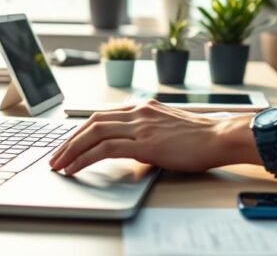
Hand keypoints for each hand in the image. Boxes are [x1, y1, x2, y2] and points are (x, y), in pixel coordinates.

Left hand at [49, 99, 258, 175]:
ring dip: (71, 150)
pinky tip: (75, 169)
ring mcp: (141, 126)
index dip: (82, 130)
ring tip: (59, 165)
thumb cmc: (201, 137)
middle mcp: (139, 112)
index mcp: (144, 107)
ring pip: (94, 133)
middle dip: (70, 140)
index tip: (69, 144)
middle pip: (92, 122)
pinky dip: (85, 158)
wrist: (220, 137)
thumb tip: (135, 147)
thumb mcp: (169, 129)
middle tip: (56, 156)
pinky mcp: (144, 143)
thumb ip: (150, 132)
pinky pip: (105, 149)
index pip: (103, 116)